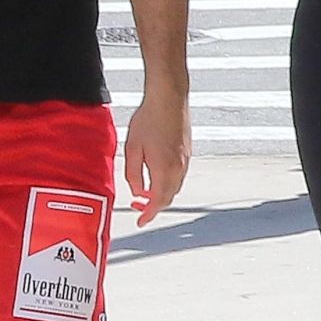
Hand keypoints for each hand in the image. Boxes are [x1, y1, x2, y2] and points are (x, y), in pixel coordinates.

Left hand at [124, 84, 190, 226]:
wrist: (169, 98)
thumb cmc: (149, 119)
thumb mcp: (132, 148)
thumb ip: (132, 174)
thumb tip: (137, 191)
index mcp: (164, 170)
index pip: (157, 202)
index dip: (148, 215)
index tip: (140, 222)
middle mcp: (179, 168)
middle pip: (168, 198)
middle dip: (153, 206)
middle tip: (138, 207)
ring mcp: (186, 160)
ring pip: (174, 187)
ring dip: (161, 194)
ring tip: (144, 191)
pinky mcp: (187, 152)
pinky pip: (179, 176)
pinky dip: (167, 183)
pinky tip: (155, 174)